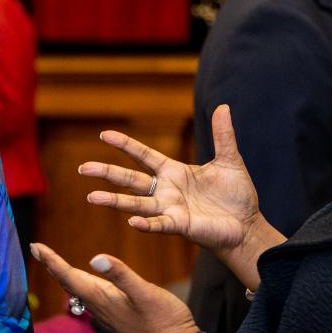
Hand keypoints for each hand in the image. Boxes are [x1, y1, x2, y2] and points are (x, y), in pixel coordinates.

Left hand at [30, 242, 197, 332]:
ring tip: (54, 264)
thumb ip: (121, 275)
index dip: (52, 260)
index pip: (69, 276)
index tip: (35, 246)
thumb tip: (95, 258)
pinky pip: (92, 298)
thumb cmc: (164, 322)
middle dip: (53, 266)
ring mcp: (110, 313)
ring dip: (65, 276)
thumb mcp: (144, 293)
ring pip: (79, 291)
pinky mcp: (120, 316)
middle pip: (69, 283)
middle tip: (37, 250)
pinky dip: (82, 285)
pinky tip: (87, 284)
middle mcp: (101, 307)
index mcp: (102, 298)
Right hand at [82, 105, 267, 260]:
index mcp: (174, 172)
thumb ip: (223, 135)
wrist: (248, 226)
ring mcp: (170, 209)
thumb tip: (224, 106)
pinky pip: (159, 224)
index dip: (125, 145)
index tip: (104, 135)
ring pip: (136, 203)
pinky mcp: (180, 225)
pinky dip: (146, 223)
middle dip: (107, 173)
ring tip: (92, 197)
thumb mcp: (230, 160)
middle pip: (130, 180)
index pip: (143, 155)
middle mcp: (167, 190)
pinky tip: (132, 221)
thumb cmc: (237, 196)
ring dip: (115, 201)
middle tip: (83, 168)